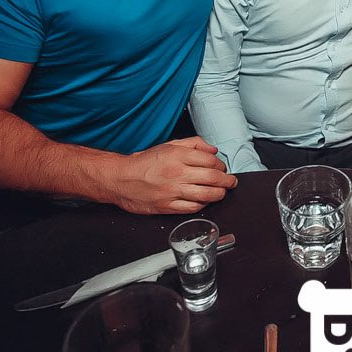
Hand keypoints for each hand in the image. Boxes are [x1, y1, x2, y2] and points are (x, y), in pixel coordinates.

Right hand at [108, 136, 237, 214]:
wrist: (121, 179)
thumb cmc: (144, 163)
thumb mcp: (169, 145)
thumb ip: (193, 144)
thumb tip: (213, 150)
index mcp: (178, 156)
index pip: (211, 160)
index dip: (221, 165)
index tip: (223, 168)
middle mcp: (177, 173)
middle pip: (213, 177)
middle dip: (227, 181)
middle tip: (231, 182)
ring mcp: (172, 191)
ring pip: (206, 194)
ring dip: (220, 194)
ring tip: (222, 192)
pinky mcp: (167, 206)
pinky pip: (192, 208)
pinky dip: (203, 205)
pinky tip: (205, 201)